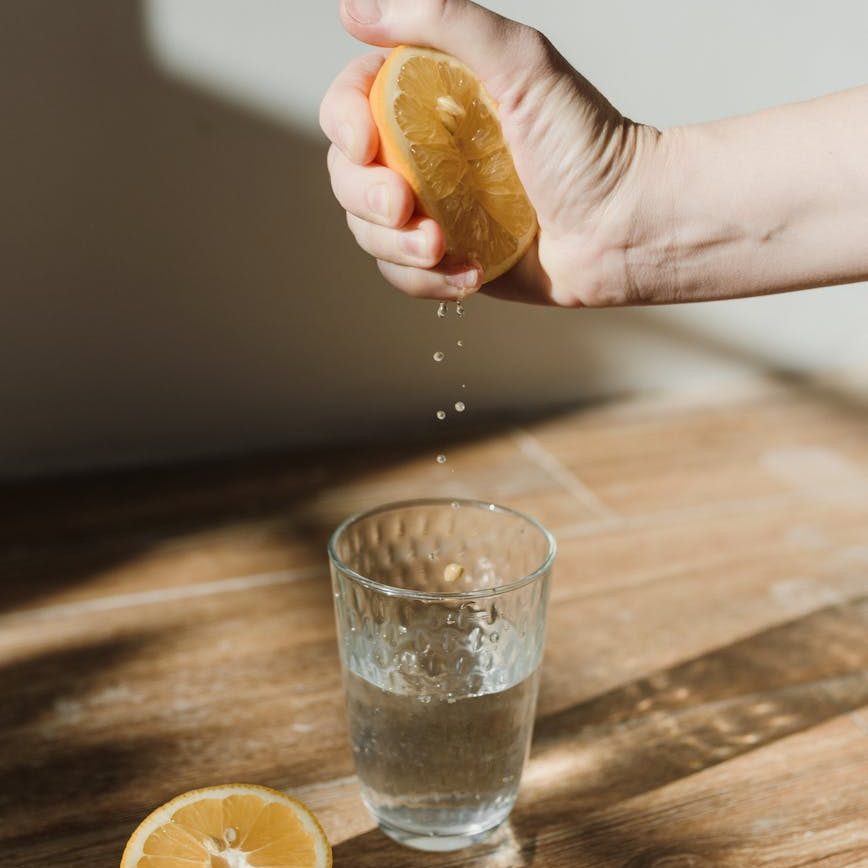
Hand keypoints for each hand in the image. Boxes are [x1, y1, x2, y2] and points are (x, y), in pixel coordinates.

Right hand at [319, 0, 656, 306]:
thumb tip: (356, 7)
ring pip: (370, 232)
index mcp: (432, 101)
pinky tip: (471, 273)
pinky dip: (427, 282)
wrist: (626, 227)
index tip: (365, 142)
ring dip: (396, 247)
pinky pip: (404, 277)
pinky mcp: (450, 259)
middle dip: (367, 196)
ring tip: (442, 247)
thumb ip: (443, 21)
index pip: (353, 103)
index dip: (342, 123)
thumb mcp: (521, 63)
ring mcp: (436, 210)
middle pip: (349, 175)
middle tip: (406, 205)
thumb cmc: (588, 145)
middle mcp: (425, 155)